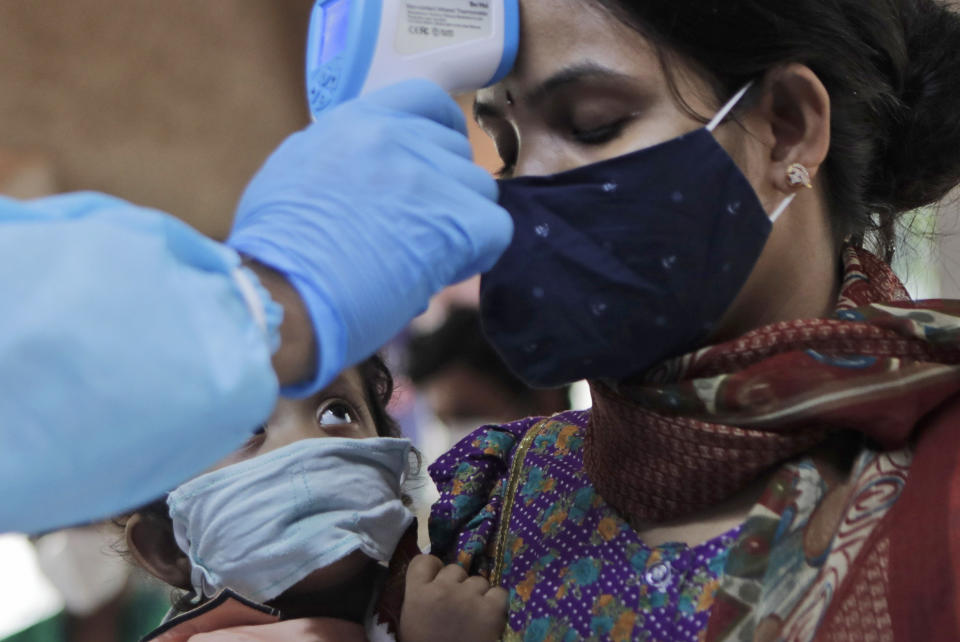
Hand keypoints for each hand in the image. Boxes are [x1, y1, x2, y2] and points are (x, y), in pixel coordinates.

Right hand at [228, 80, 512, 396]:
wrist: (279, 300)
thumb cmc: (274, 257)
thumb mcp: (292, 177)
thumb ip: (341, 162)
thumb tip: (368, 180)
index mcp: (352, 122)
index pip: (426, 99)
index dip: (442, 133)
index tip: (438, 165)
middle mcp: (392, 136)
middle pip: (456, 152)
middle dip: (446, 192)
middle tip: (417, 233)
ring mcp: (425, 176)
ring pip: (480, 191)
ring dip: (460, 226)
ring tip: (422, 259)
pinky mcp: (454, 220)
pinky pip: (495, 230)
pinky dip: (476, 256)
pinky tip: (439, 275)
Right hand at [399, 555, 507, 641]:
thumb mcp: (412, 621)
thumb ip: (421, 596)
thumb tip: (437, 579)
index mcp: (417, 594)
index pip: (425, 561)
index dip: (434, 570)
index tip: (437, 581)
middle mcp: (443, 589)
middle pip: (455, 569)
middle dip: (457, 585)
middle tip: (457, 608)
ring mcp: (468, 596)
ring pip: (478, 581)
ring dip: (477, 595)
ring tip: (473, 618)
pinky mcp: (491, 608)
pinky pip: (499, 593)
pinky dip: (496, 605)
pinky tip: (488, 620)